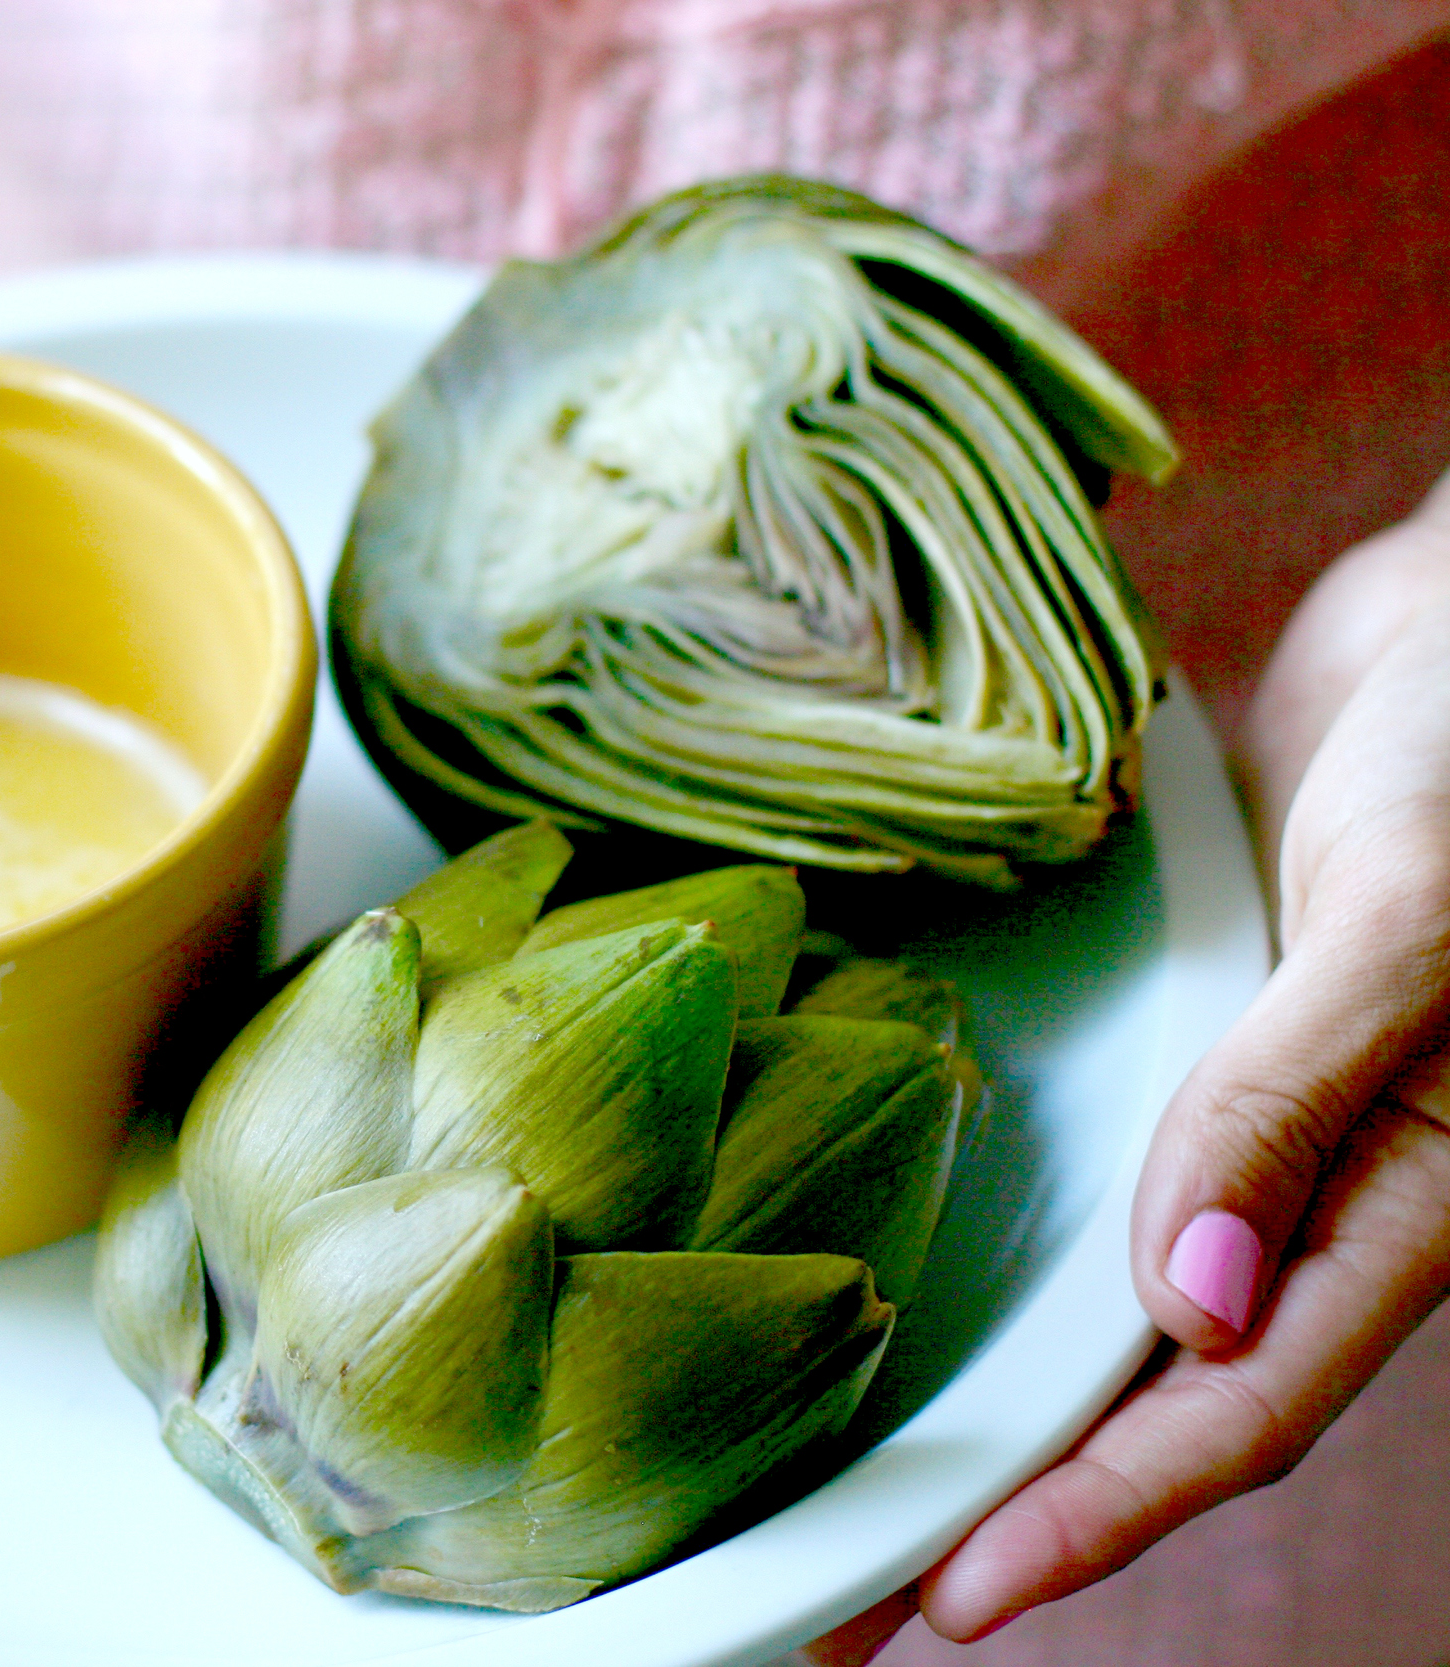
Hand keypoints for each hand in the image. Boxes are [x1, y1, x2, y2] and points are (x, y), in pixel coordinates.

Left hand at [806, 472, 1449, 1662]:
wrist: (1444, 637)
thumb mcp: (1405, 922)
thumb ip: (1300, 1100)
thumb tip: (1184, 1308)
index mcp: (1402, 1204)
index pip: (1234, 1407)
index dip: (1097, 1514)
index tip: (955, 1597)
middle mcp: (1307, 1198)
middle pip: (1146, 1396)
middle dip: (1008, 1501)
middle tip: (841, 1596)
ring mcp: (1230, 1134)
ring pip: (1100, 1309)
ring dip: (985, 1398)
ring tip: (829, 1474)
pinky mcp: (1170, 1058)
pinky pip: (1079, 1183)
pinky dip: (994, 1251)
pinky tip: (877, 1276)